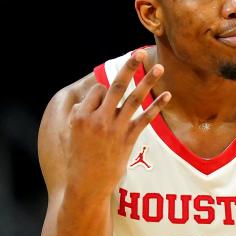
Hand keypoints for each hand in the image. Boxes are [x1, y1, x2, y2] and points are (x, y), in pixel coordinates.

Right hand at [65, 51, 170, 196]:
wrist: (86, 185)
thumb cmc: (77, 159)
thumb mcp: (69, 134)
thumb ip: (78, 114)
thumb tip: (90, 98)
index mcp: (80, 115)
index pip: (98, 91)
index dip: (105, 91)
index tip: (108, 95)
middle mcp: (97, 119)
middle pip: (116, 87)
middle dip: (129, 67)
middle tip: (140, 51)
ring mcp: (114, 129)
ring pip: (133, 99)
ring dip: (148, 81)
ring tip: (159, 67)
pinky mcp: (128, 140)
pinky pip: (145, 119)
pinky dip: (157, 106)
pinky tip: (167, 95)